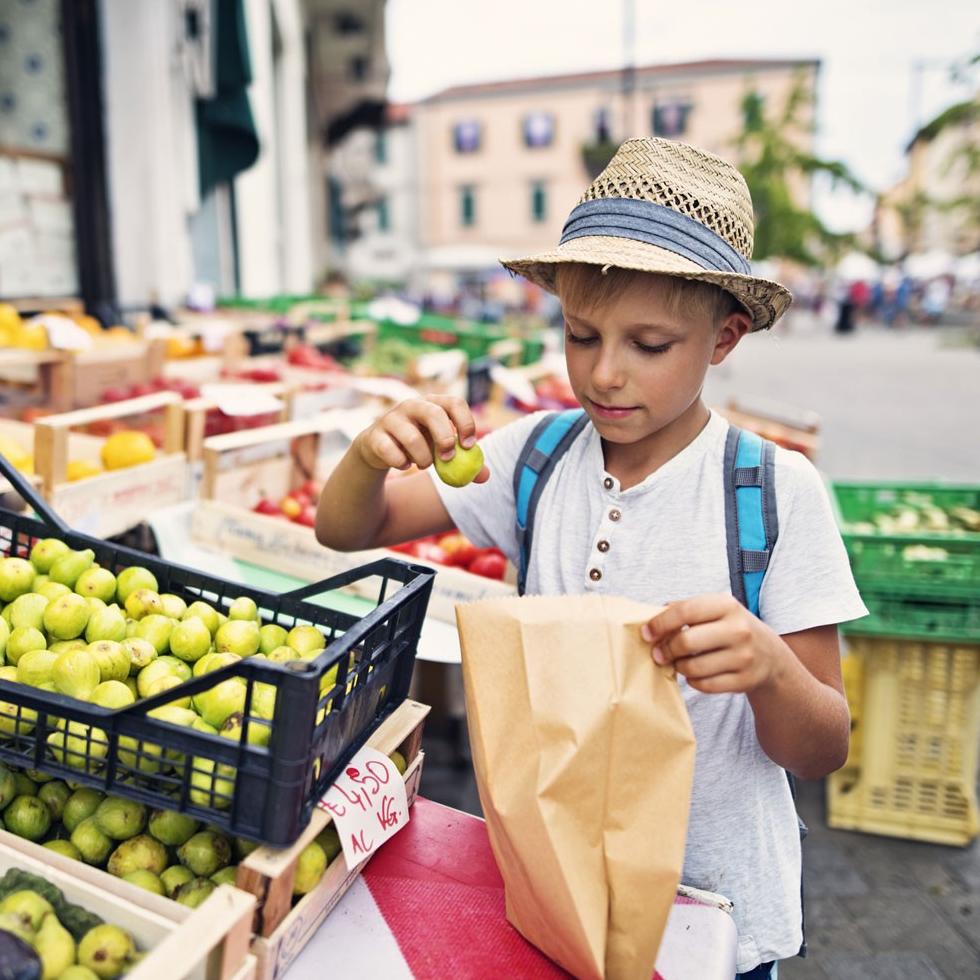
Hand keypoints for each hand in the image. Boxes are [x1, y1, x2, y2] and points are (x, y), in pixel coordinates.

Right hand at [355, 396, 489, 481]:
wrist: (382, 452)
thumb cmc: (421, 447)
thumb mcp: (443, 453)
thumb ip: (465, 463)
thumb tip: (485, 476)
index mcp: (433, 403)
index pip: (454, 402)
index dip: (465, 423)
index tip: (469, 446)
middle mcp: (412, 405)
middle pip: (433, 413)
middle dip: (444, 438)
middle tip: (448, 459)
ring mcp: (391, 418)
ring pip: (412, 437)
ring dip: (423, 458)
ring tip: (423, 463)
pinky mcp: (375, 436)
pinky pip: (391, 452)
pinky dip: (401, 463)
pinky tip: (404, 463)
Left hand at [640, 594, 787, 693]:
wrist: (770, 655)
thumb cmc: (730, 627)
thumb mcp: (714, 609)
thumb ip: (684, 609)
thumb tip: (651, 618)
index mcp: (727, 605)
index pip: (685, 611)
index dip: (660, 623)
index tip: (646, 633)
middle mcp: (739, 630)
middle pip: (686, 642)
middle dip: (665, 649)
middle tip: (658, 653)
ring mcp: (744, 657)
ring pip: (693, 667)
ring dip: (678, 666)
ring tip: (677, 662)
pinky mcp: (744, 680)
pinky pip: (704, 685)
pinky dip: (692, 681)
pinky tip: (693, 673)